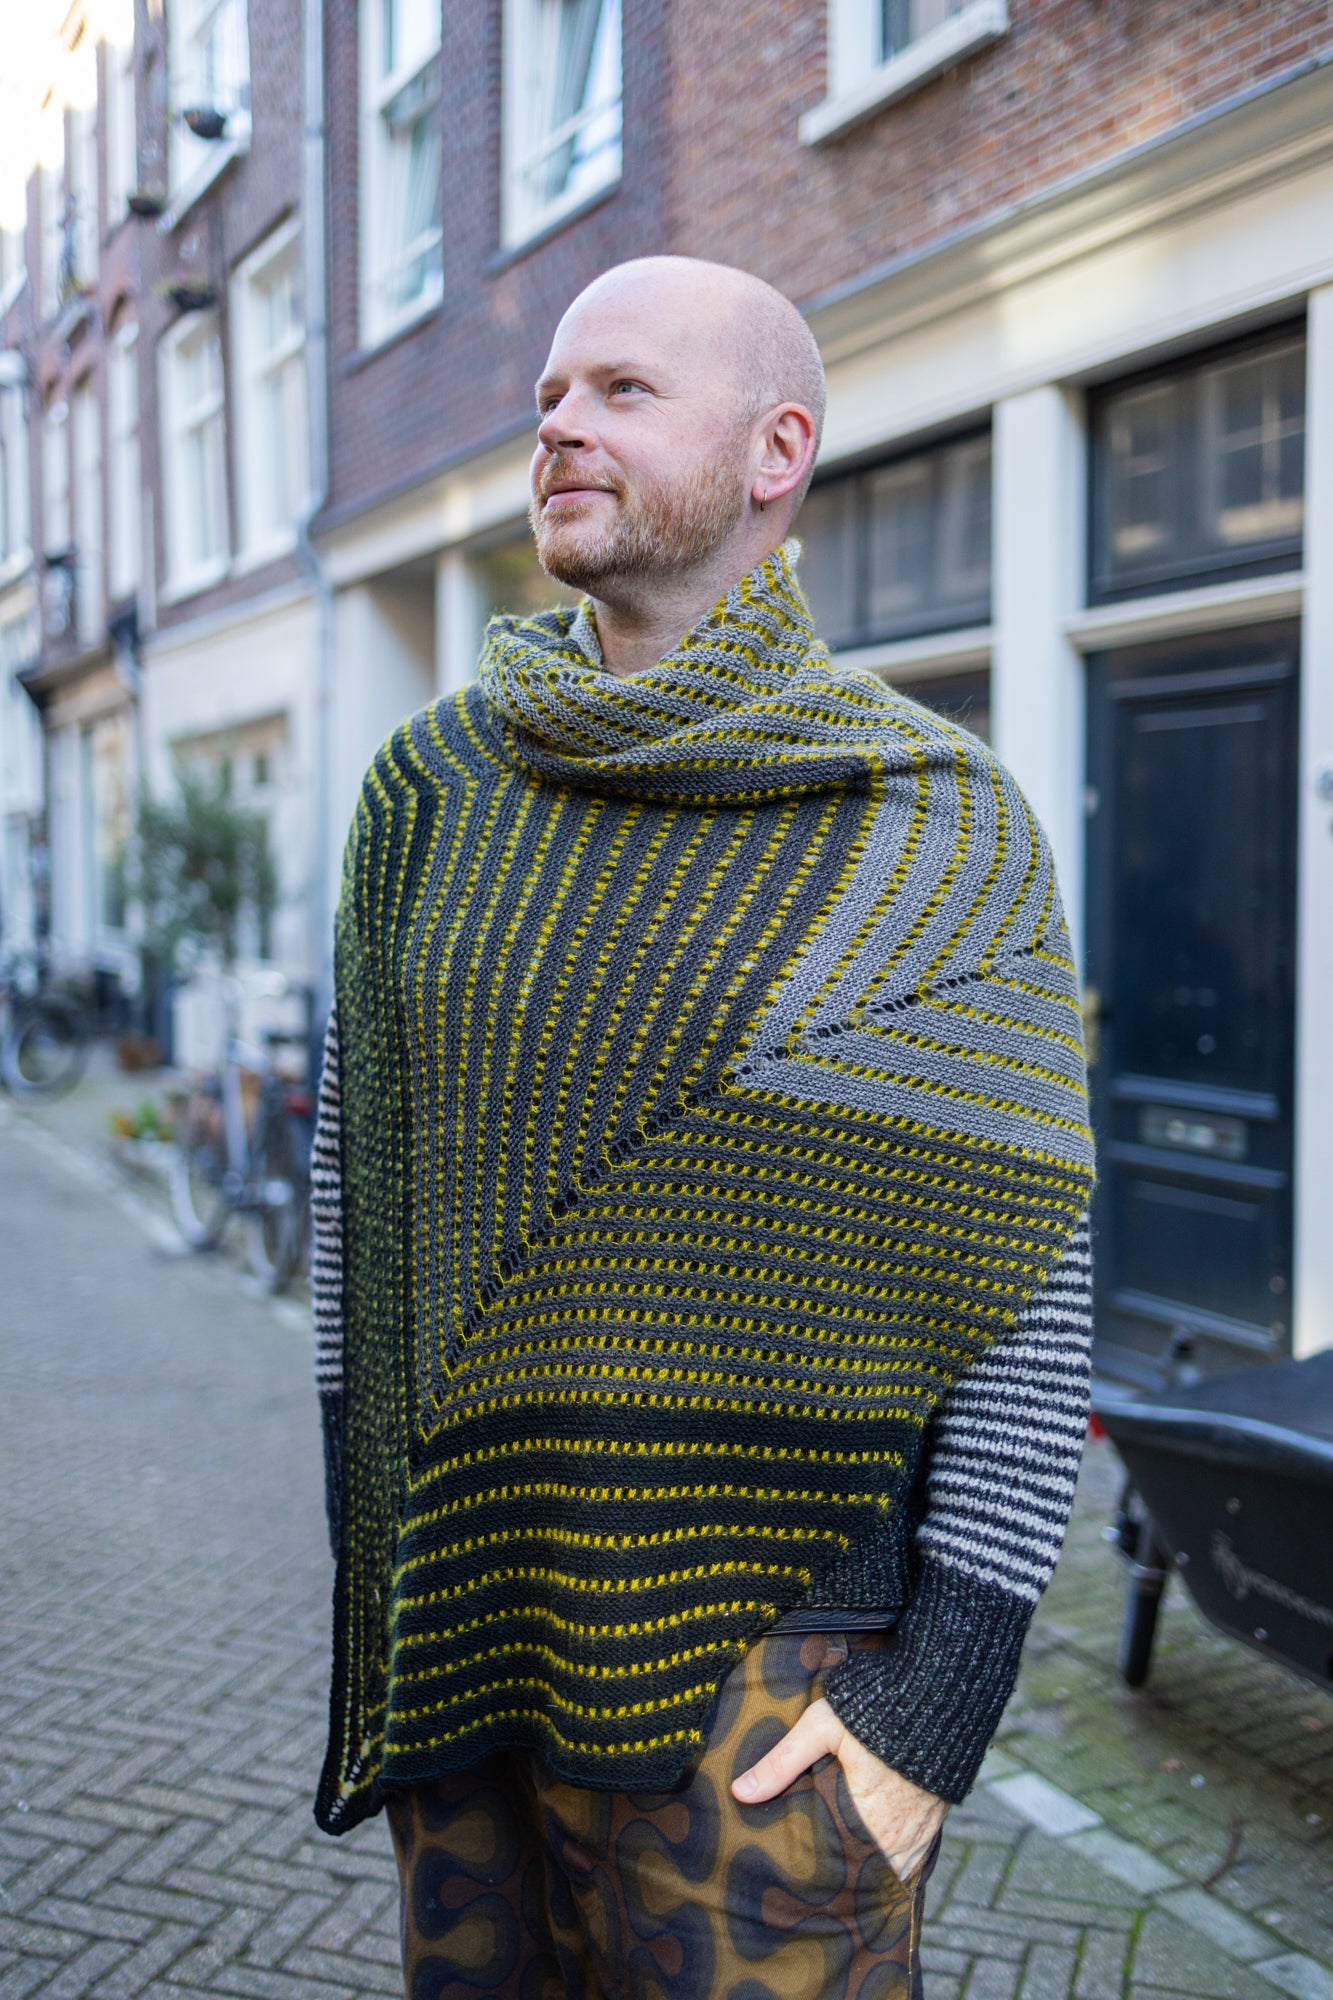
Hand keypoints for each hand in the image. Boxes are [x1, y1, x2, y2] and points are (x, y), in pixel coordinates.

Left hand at [731, 1696, 948, 1880]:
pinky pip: (917, 1850)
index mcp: (873, 1828)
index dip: (829, 1881)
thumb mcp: (821, 1729)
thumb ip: (782, 1762)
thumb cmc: (874, 1709)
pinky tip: (878, 1846)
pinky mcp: (939, 1815)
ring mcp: (926, 1830)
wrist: (936, 1689)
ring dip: (875, 1868)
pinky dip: (898, 1852)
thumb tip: (739, 1792)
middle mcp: (904, 1839)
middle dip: (850, 1878)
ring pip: (896, 1867)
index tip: (807, 1885)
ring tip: (848, 1869)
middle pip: (872, 1876)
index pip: (847, 1874)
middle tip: (823, 1883)